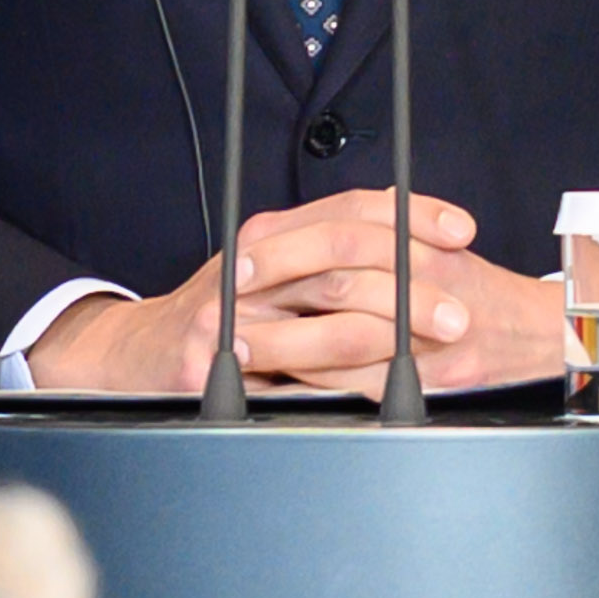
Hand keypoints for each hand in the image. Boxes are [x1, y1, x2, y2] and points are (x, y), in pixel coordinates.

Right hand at [22, 189, 568, 397]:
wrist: (134, 354)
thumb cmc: (221, 314)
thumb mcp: (271, 270)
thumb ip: (328, 255)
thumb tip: (414, 241)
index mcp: (273, 234)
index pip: (354, 208)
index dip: (415, 215)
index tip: (464, 233)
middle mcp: (253, 261)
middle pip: (348, 254)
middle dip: (415, 282)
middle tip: (459, 310)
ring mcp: (233, 309)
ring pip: (328, 311)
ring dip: (392, 331)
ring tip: (434, 345)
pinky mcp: (217, 357)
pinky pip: (294, 373)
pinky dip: (343, 382)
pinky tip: (380, 389)